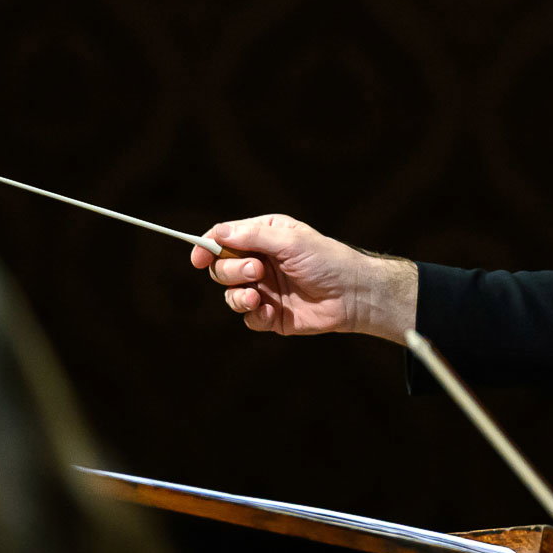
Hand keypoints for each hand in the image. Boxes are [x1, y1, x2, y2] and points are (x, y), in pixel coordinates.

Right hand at [191, 214, 417, 341]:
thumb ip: (253, 237)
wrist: (354, 295)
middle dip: (231, 271)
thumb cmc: (327, 260)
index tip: (199, 257)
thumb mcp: (291, 241)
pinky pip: (248, 317)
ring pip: (230, 294)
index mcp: (264, 236)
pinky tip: (273, 312)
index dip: (206, 246)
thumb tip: (218, 234)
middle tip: (257, 272)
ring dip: (239, 296)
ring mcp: (264, 288)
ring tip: (259, 298)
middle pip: (221, 267)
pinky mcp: (271, 314)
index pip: (224, 238)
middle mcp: (260, 261)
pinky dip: (255, 315)